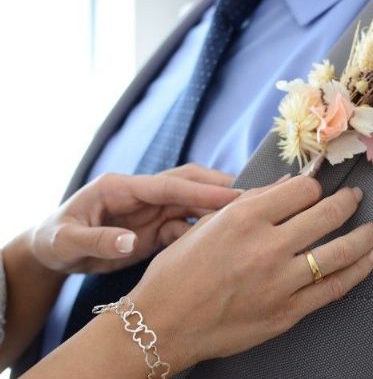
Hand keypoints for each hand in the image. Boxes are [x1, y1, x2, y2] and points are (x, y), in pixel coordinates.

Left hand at [30, 164, 241, 273]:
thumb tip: (131, 242)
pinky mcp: (156, 229)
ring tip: (249, 218)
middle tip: (255, 197)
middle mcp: (142, 195)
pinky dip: (205, 233)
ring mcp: (151, 211)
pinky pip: (186, 227)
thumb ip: (98, 241)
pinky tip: (223, 242)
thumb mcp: (66, 242)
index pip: (169, 185)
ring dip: (218, 210)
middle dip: (220, 188)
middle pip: (188, 185)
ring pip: (193, 205)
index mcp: (121, 187)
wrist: (52, 253)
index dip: (202, 190)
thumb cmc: (54, 240)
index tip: (235, 196)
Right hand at [129, 175, 372, 370]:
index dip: (314, 186)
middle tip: (356, 198)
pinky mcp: (287, 312)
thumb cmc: (177, 272)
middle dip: (347, 202)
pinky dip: (360, 270)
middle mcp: (266, 246)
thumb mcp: (207, 225)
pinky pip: (335, 288)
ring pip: (339, 251)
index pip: (301, 190)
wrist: (163, 324)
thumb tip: (288, 187)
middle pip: (326, 214)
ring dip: (366, 236)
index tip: (319, 187)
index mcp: (244, 218)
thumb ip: (250, 204)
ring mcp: (280, 282)